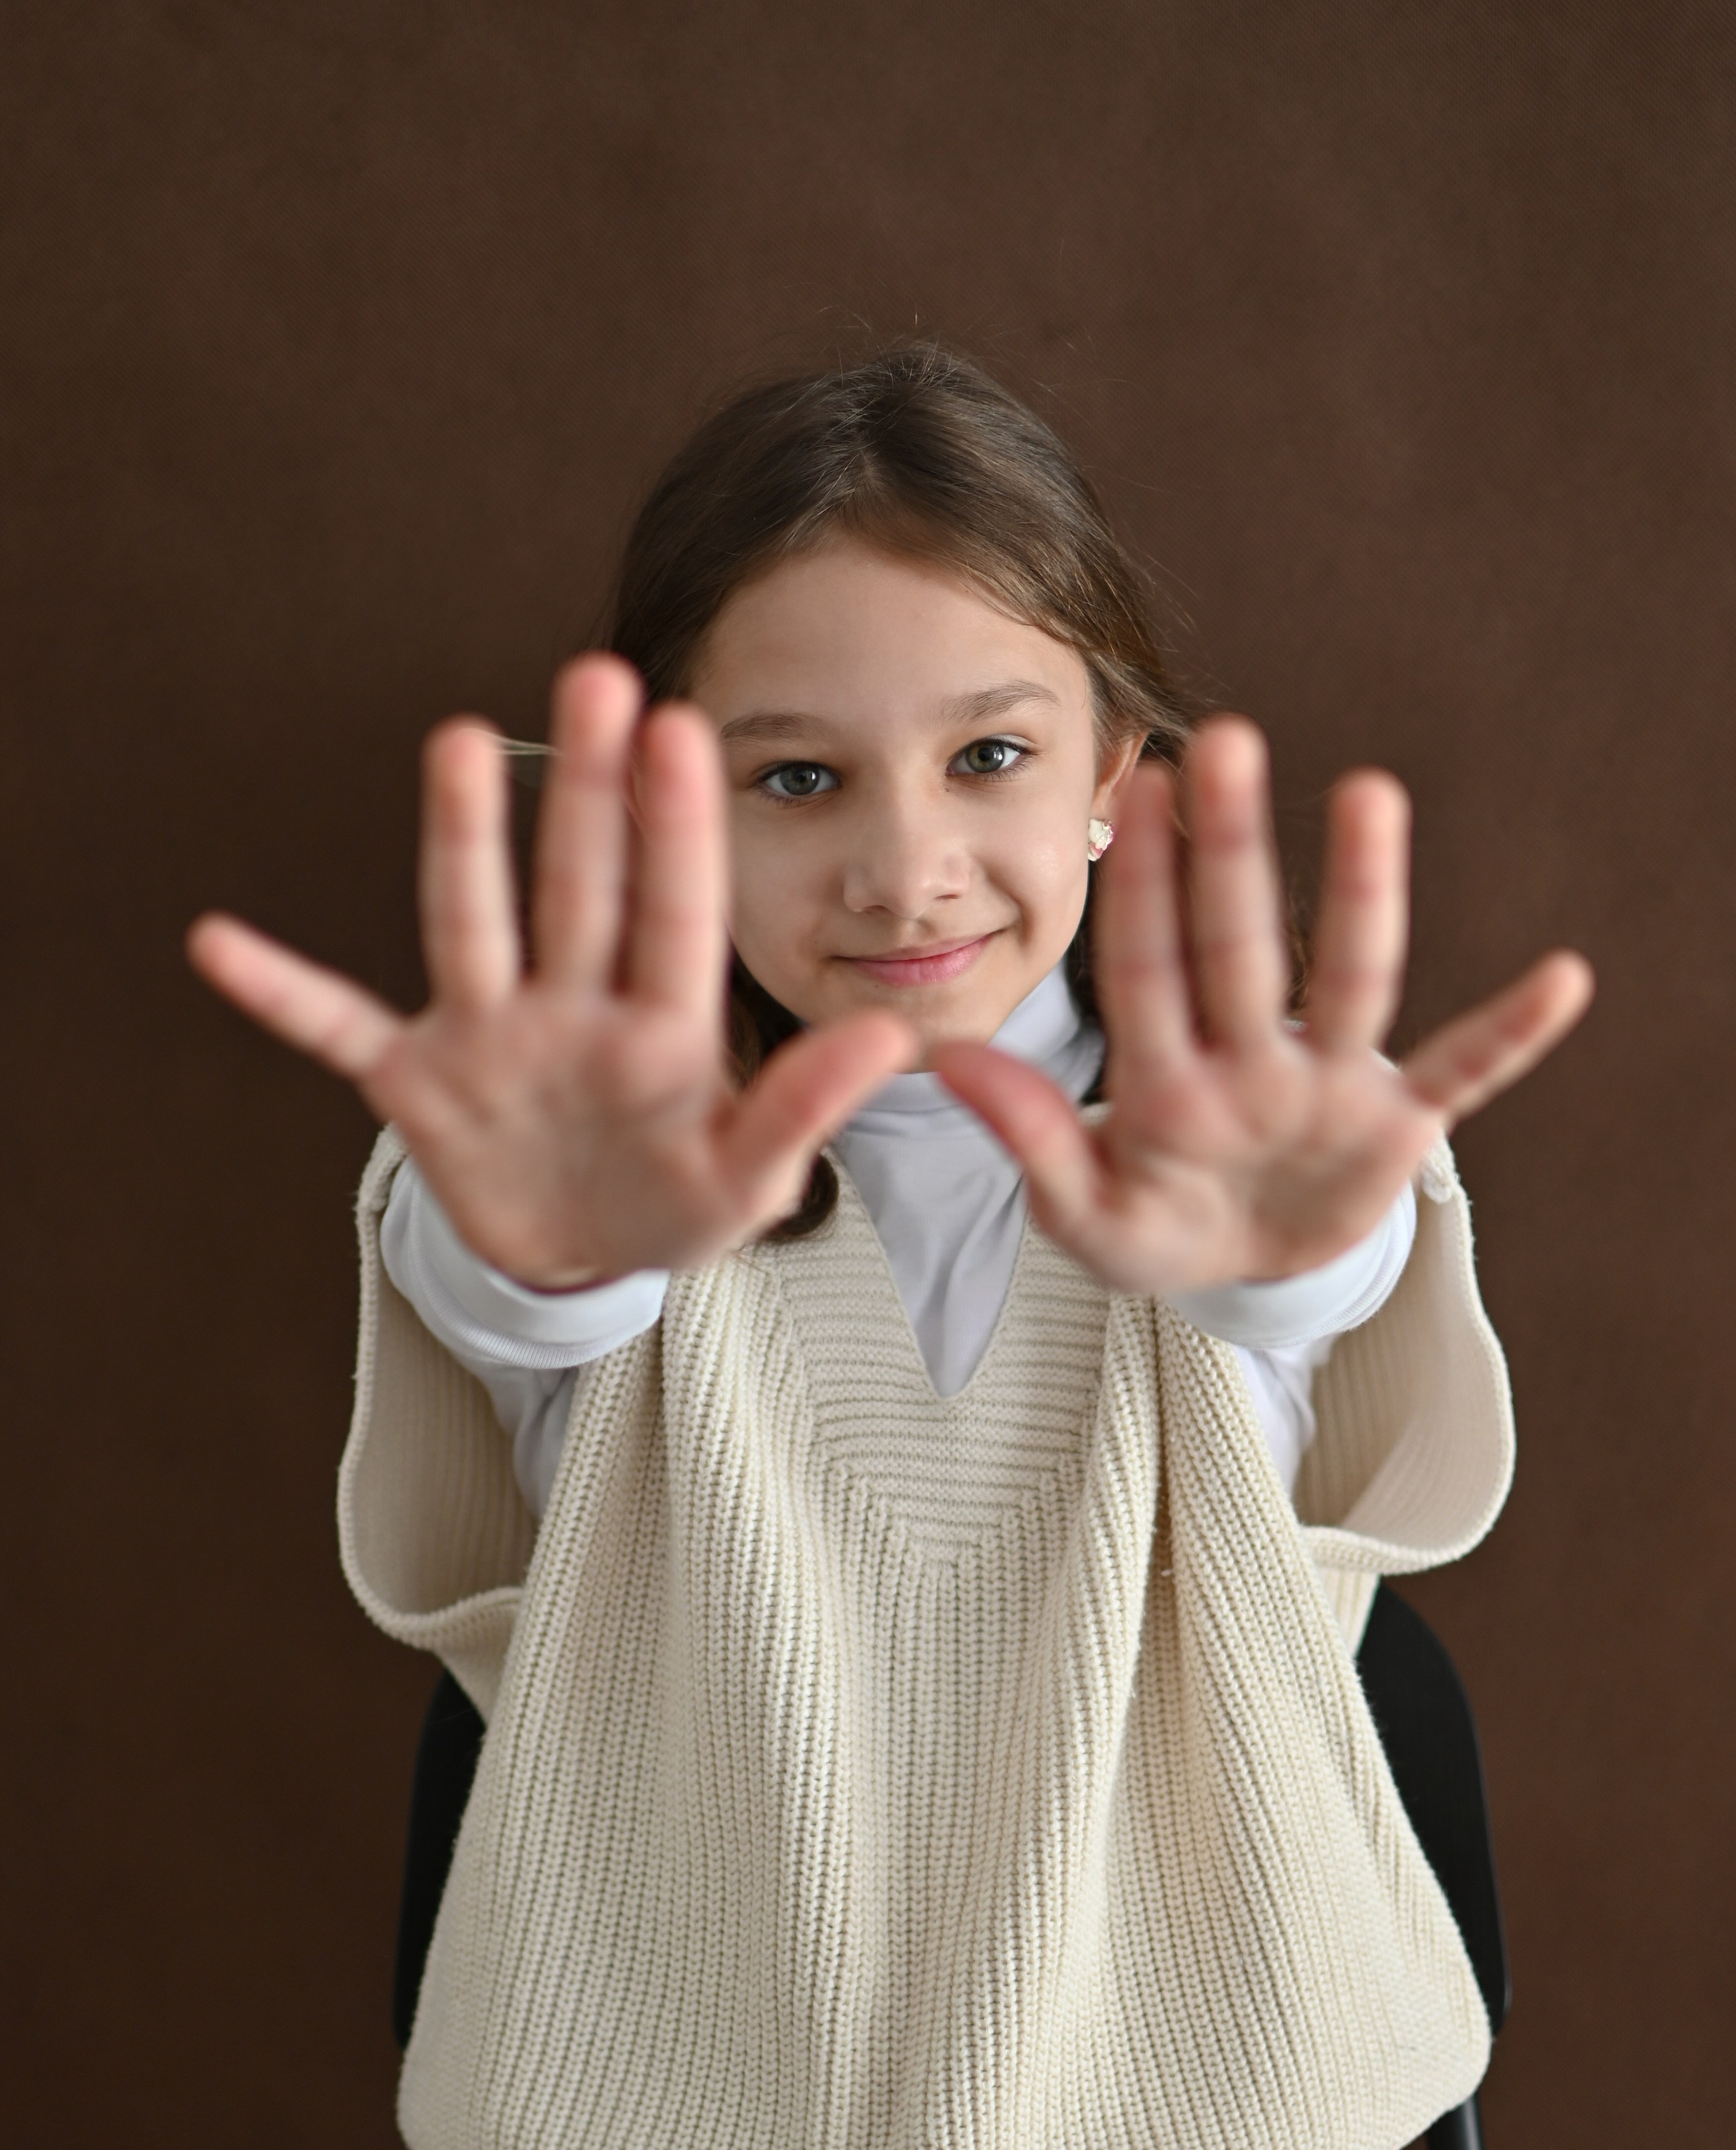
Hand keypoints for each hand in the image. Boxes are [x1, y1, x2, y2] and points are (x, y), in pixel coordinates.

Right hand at [187, 658, 915, 1285]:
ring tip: (461, 741)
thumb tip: (888, 1038)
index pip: (673, 915)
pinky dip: (282, 994)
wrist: (586, 1262)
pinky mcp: (417, 1083)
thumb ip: (802, 1112)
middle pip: (580, 886)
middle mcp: (572, 1008)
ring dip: (464, 839)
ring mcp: (490, 1036)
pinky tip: (219, 943)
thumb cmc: (675, 1208)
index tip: (683, 729)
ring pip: (471, 923)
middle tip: (601, 674)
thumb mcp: (747, 1182)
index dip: (676, 828)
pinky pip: (338, 1029)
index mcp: (662, 1031)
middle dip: (589, 789)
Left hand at [930, 720, 1592, 1295]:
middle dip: (1229, 850)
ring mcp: (1328, 1088)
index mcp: (1166, 1083)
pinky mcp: (1397, 1127)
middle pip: (1239, 946)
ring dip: (1360, 892)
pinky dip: (1511, 1034)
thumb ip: (1030, 1143)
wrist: (1243, 1277)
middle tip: (1222, 739)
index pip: (1148, 968)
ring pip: (1350, 979)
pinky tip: (1563, 978)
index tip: (1138, 786)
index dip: (1144, 884)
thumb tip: (946, 1063)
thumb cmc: (1160, 1230)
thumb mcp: (1088, 1216)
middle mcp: (1252, 1062)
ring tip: (1370, 793)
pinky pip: (1462, 1072)